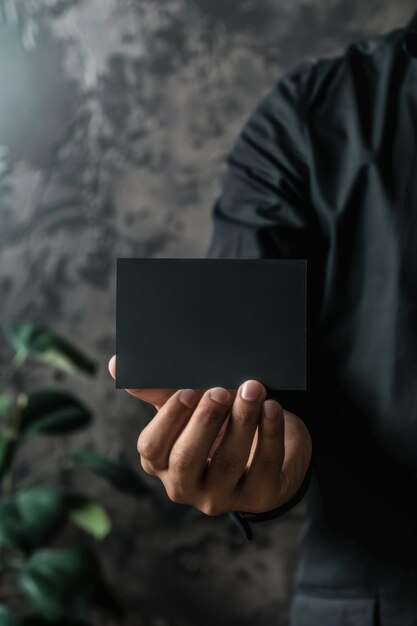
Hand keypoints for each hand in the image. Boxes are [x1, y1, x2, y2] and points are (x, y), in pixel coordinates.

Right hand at [108, 355, 311, 515]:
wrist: (267, 441)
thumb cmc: (218, 420)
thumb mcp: (188, 406)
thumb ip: (157, 389)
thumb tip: (116, 364)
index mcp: (160, 463)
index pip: (152, 448)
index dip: (169, 420)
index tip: (187, 392)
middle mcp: (186, 487)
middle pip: (187, 460)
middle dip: (204, 422)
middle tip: (220, 390)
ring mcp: (222, 497)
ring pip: (228, 462)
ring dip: (242, 422)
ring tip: (252, 389)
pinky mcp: (260, 497)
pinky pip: (265, 466)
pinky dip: (270, 434)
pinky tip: (271, 408)